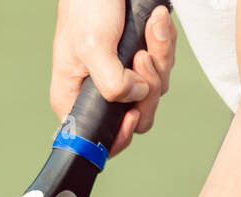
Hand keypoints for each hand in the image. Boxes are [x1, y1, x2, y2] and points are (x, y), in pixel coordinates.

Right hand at [50, 1, 176, 155]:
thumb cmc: (86, 4)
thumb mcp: (92, 46)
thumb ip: (112, 84)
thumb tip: (137, 97)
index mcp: (75, 98)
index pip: (99, 139)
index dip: (119, 137)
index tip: (132, 115)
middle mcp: (99, 92)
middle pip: (138, 117)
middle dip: (148, 87)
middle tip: (141, 57)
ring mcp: (123, 76)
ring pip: (155, 89)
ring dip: (159, 56)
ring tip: (151, 28)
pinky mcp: (141, 59)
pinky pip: (164, 65)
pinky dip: (164, 42)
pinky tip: (157, 21)